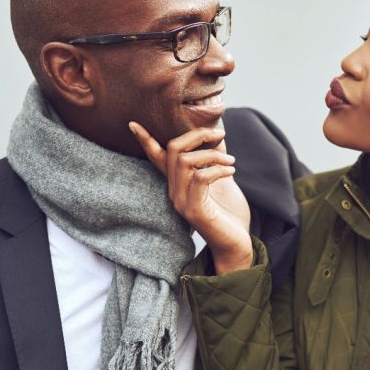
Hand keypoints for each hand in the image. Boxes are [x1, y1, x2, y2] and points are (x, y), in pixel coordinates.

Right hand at [129, 122, 252, 273]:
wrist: (236, 245)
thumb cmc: (230, 214)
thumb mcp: (222, 180)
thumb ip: (214, 160)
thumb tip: (217, 136)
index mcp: (178, 183)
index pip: (157, 158)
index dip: (146, 140)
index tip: (133, 124)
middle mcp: (174, 191)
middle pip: (174, 149)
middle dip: (197, 135)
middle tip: (220, 136)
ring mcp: (181, 201)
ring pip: (186, 161)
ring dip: (213, 155)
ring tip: (231, 161)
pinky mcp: (194, 210)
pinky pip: (201, 177)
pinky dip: (218, 169)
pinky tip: (231, 171)